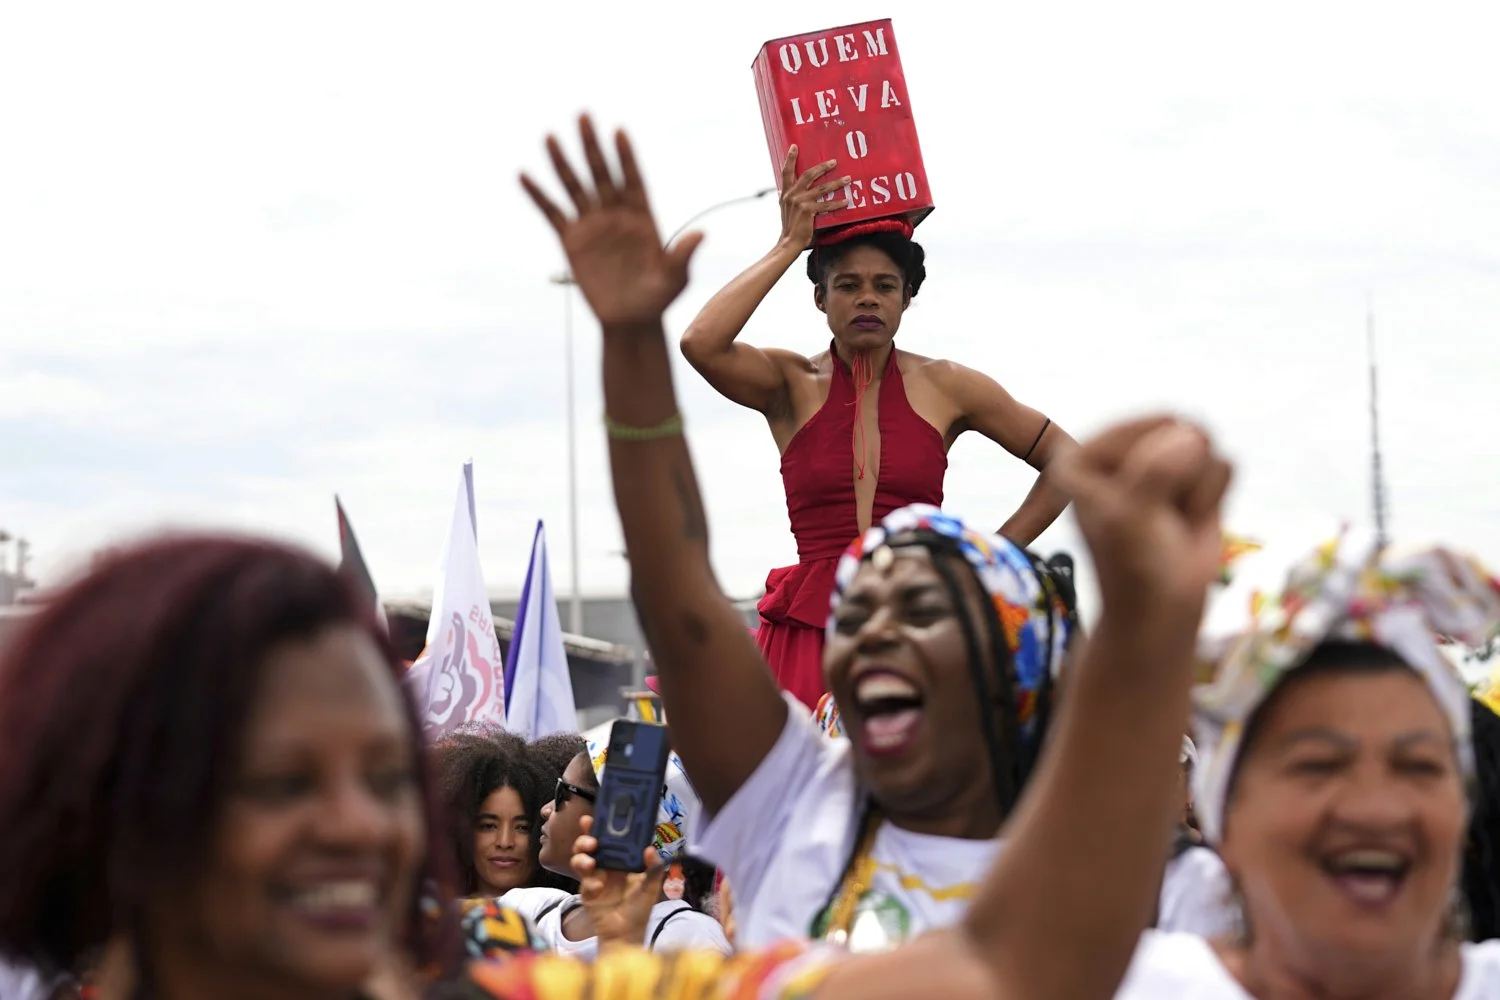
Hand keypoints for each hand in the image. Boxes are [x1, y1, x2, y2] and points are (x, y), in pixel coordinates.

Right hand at [521, 115, 701, 326]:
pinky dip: (539, 195)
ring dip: (563, 163)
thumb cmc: (657, 298)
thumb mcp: (675, 278)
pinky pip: (553, 213)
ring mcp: (592, 225)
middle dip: (592, 147)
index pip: (633, 180)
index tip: (618, 132)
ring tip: (551, 137)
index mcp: (642, 217)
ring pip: (576, 187)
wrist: (630, 320)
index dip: (626, 157)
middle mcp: (615, 215)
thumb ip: (683, 255)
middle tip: (583, 116)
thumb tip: (700, 235)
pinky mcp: (572, 241)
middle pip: (602, 174)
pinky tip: (524, 175)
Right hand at [570, 814, 667, 947]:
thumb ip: (653, 868)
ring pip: (580, 860)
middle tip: (592, 841)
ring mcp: (594, 878)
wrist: (627, 934)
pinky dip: (590, 884)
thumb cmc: (639, 909)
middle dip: (586, 838)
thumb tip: (650, 849)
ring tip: (590, 862)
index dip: (602, 826)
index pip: (609, 838)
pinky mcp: (587, 893)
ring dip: (581, 857)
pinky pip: (584, 883)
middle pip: (589, 845)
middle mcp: (605, 866)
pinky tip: (599, 888)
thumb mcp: (651, 887)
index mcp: (620, 860)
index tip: (597, 817)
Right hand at [777, 145, 850, 250]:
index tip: (795, 146)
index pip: (786, 172)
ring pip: (822, 188)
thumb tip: (787, 190)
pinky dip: (838, 203)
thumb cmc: (790, 227)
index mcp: (785, 193)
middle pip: (808, 174)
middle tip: (834, 162)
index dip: (790, 158)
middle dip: (822, 167)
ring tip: (848, 179)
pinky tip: (847, 201)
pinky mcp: (809, 211)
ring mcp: (800, 202)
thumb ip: (789, 198)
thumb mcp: (785, 209)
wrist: (788, 242)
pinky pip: (827, 205)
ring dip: (836, 183)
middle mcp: (792, 195)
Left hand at [1050, 416, 1231, 616]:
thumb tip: (1193, 435)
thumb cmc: (1134, 566)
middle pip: (1172, 433)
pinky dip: (1212, 498)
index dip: (1144, 477)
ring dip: (1195, 491)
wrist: (1162, 611)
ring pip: (1202, 444)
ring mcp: (1157, 458)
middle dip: (1177, 480)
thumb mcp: (1131, 518)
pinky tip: (1190, 521)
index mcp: (1080, 457)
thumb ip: (1154, 471)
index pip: (1131, 434)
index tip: (1127, 514)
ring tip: (1171, 520)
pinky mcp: (1192, 474)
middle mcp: (1115, 451)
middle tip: (1155, 518)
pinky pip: (1223, 464)